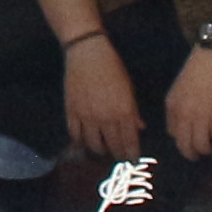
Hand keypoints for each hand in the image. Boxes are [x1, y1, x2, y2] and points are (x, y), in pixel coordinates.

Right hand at [60, 33, 144, 161]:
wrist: (87, 52)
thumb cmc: (112, 67)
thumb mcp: (129, 88)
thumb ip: (133, 111)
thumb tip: (139, 128)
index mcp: (124, 111)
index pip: (130, 141)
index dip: (132, 153)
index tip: (133, 159)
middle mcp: (106, 117)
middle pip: (113, 146)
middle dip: (118, 155)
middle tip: (120, 159)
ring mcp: (87, 115)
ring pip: (93, 144)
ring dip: (100, 150)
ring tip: (103, 151)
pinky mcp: (72, 111)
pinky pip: (75, 134)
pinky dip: (80, 141)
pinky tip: (84, 142)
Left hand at [166, 45, 211, 159]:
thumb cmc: (197, 70)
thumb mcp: (179, 89)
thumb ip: (179, 108)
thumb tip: (184, 128)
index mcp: (172, 106)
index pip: (173, 136)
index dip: (183, 142)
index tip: (192, 143)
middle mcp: (184, 113)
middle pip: (186, 146)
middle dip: (194, 154)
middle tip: (203, 153)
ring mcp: (201, 113)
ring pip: (203, 146)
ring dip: (210, 149)